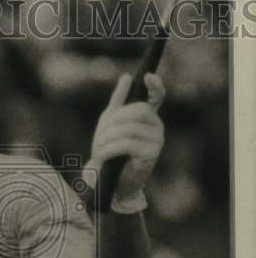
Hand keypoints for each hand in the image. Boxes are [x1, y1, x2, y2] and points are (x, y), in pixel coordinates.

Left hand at [86, 73, 165, 208]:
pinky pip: (127, 143)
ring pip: (130, 128)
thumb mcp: (110, 124)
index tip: (147, 76)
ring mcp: (156, 140)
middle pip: (139, 110)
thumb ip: (118, 102)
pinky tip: (103, 157)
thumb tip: (126, 77)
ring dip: (108, 138)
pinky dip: (110, 149)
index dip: (155, 85)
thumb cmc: (111, 151)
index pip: (157, 96)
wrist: (110, 181)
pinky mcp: (151, 155)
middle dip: (116, 120)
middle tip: (103, 134)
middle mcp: (157, 126)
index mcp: (147, 116)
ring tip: (100, 149)